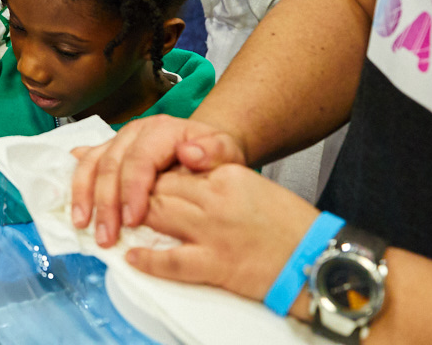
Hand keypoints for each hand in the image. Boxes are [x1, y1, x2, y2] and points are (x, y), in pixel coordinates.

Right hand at [69, 114, 247, 247]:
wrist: (204, 149)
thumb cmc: (214, 157)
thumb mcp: (227, 154)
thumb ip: (215, 153)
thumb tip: (190, 153)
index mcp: (162, 131)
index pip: (140, 159)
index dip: (132, 189)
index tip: (133, 221)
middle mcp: (134, 133)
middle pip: (111, 164)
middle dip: (105, 202)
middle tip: (107, 237)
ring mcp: (117, 142)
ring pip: (91, 163)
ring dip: (84, 196)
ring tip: (83, 226)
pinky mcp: (107, 152)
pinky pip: (84, 165)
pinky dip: (76, 186)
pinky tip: (71, 202)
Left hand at [126, 165, 319, 303]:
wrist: (321, 258)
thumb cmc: (290, 225)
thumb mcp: (251, 186)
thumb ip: (214, 175)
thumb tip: (180, 169)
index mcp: (226, 175)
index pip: (172, 167)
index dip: (145, 172)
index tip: (127, 173)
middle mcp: (216, 198)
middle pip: (157, 187)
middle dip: (129, 193)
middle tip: (110, 198)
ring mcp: (214, 231)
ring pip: (157, 215)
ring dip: (131, 219)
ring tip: (113, 224)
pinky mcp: (217, 264)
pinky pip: (172, 260)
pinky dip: (148, 259)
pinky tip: (132, 257)